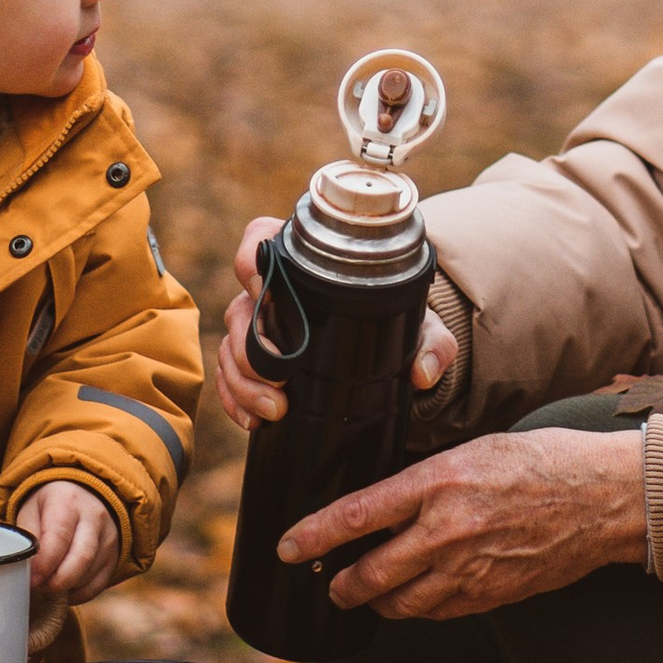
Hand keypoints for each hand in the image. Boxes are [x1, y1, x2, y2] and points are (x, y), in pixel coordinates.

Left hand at [18, 479, 120, 650]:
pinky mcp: (114, 554)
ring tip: (49, 585)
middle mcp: (94, 517)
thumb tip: (25, 569)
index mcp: (68, 501)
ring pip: (90, 574)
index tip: (32, 579)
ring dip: (66, 587)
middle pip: (80, 558)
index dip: (44, 564)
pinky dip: (79, 594)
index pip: (59, 537)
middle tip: (39, 587)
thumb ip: (27, 538)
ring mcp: (108, 536)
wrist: (84, 495)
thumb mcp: (32, 510)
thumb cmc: (51, 506)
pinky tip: (65, 589)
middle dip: (56, 582)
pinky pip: (99, 584)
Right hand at [217, 217, 457, 431]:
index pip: (260, 239)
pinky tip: (254, 423)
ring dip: (244, 382)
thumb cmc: (398, 319)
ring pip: (231, 347)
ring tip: (274, 411)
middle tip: (279, 382)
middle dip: (251, 351)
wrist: (391, 349)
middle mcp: (273, 291)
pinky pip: (230, 378)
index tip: (264, 291)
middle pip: (240, 308)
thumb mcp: (419, 324)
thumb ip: (432, 341)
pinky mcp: (256, 362)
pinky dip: (236, 400)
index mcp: (303, 261)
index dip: (252, 260)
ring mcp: (260, 327)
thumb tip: (424, 372)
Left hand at [276, 428, 645, 620]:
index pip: (356, 515)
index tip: (289, 547)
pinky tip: (417, 597)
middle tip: (329, 583)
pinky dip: (419, 608)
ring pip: (401, 603)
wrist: (601, 498)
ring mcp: (470, 570)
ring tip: (368, 593)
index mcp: (438, 483)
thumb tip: (386, 503)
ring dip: (377, 602)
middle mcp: (447, 531)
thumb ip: (426, 480)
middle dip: (340, 585)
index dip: (313, 535)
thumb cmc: (542, 462)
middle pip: (370, 574)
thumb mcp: (473, 451)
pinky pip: (439, 613)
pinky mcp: (491, 595)